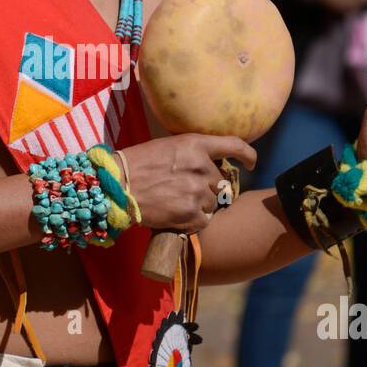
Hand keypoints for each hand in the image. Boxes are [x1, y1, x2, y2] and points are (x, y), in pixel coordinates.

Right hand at [123, 134, 256, 231]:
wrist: (116, 187)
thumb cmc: (135, 165)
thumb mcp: (166, 147)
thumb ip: (191, 154)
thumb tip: (208, 166)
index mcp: (195, 145)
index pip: (235, 145)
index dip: (248, 155)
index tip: (251, 163)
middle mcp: (201, 167)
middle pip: (221, 183)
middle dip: (208, 188)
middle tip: (185, 191)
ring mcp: (198, 192)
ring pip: (213, 203)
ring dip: (200, 205)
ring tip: (176, 203)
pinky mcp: (191, 214)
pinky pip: (204, 220)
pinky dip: (193, 221)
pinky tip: (176, 215)